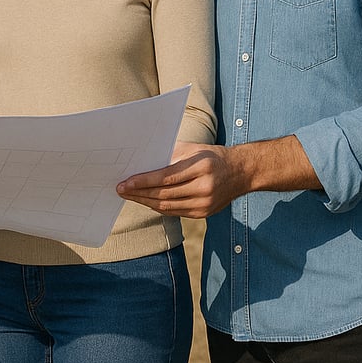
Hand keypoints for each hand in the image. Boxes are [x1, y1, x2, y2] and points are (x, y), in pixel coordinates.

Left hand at [116, 142, 243, 217]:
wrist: (241, 171)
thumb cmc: (211, 156)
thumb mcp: (192, 149)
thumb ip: (168, 156)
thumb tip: (142, 163)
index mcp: (201, 167)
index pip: (165, 177)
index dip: (143, 181)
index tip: (125, 182)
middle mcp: (204, 188)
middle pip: (164, 195)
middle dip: (139, 193)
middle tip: (120, 189)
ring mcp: (205, 204)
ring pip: (167, 207)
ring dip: (145, 202)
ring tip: (129, 195)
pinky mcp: (204, 213)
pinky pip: (175, 212)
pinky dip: (158, 207)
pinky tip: (146, 201)